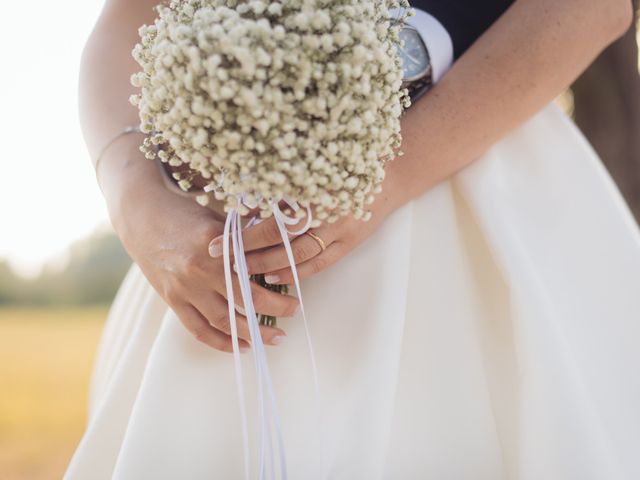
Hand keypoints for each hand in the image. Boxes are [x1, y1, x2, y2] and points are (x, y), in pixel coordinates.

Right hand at [113, 156, 298, 353]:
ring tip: (274, 339)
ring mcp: (184, 287)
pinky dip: (220, 342)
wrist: (141, 215)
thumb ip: (244, 238)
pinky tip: (240, 347)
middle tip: (293, 316)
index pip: (256, 271)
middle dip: (274, 312)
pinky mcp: (171, 299)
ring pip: (224, 320)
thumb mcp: (218, 218)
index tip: (296, 295)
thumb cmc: (186, 212)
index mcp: (217, 243)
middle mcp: (201, 268)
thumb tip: (278, 249)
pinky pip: (198, 329)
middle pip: (246, 300)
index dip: (279, 287)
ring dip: (252, 334)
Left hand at [207, 193, 397, 284]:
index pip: (270, 219)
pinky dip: (296, 272)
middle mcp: (328, 213)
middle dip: (250, 252)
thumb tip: (245, 209)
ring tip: (246, 271)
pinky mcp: (349, 244)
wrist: (386, 179)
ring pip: (300, 256)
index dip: (243, 234)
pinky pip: (320, 264)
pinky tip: (275, 276)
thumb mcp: (309, 174)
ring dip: (270, 265)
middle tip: (225, 260)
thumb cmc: (342, 171)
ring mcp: (341, 231)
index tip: (219, 242)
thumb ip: (280, 193)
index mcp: (313, 191)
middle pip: (282, 240)